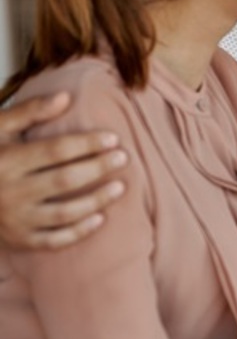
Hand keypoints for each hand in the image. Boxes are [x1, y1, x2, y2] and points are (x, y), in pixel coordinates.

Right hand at [0, 93, 127, 250]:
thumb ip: (29, 111)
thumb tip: (65, 97)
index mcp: (6, 161)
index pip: (55, 151)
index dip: (86, 144)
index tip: (112, 138)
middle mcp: (10, 192)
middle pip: (64, 180)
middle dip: (97, 168)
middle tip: (123, 158)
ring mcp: (14, 219)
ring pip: (63, 213)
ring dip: (96, 201)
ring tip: (120, 187)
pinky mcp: (19, 240)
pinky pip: (53, 241)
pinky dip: (78, 232)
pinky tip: (100, 218)